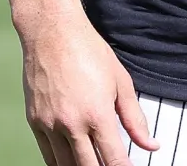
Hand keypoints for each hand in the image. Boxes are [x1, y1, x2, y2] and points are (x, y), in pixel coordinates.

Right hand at [20, 16, 159, 165]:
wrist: (53, 33)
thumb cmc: (90, 52)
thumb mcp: (121, 82)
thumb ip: (135, 119)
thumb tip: (151, 146)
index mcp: (97, 114)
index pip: (114, 158)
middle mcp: (71, 124)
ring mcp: (50, 125)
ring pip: (66, 165)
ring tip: (95, 164)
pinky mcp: (35, 122)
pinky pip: (48, 155)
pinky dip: (61, 163)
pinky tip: (73, 163)